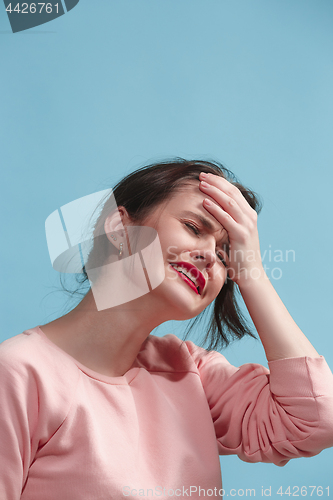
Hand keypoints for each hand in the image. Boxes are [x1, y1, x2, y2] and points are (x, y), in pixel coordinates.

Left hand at [199, 172, 265, 287]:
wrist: (250, 275)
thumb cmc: (238, 257)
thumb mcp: (231, 235)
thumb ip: (225, 223)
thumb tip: (209, 216)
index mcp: (248, 214)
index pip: (233, 192)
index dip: (219, 182)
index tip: (206, 177)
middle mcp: (250, 217)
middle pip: (232, 192)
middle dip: (215, 182)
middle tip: (201, 175)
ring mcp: (247, 225)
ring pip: (229, 202)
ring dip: (214, 191)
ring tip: (201, 184)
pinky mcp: (241, 235)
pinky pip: (227, 218)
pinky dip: (215, 209)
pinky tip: (205, 202)